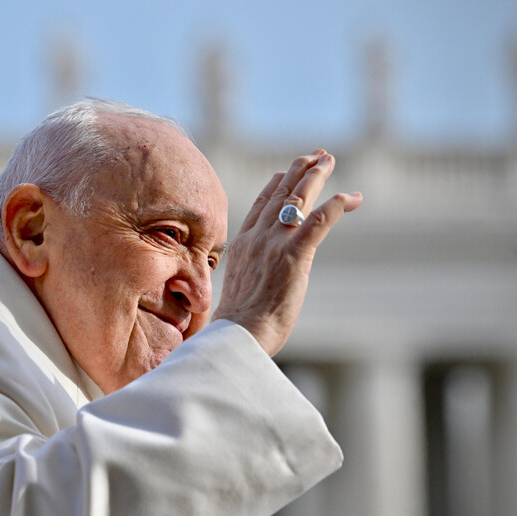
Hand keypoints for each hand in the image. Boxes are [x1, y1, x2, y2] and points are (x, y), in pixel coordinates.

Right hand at [212, 150, 361, 355]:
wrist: (239, 335)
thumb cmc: (239, 324)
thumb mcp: (240, 288)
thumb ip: (251, 272)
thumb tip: (259, 278)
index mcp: (242, 244)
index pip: (260, 204)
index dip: (276, 184)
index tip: (286, 170)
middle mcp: (257, 237)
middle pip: (280, 193)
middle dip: (299, 170)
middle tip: (317, 155)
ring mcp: (274, 244)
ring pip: (298, 199)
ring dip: (316, 176)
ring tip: (329, 160)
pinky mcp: (294, 255)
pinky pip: (319, 221)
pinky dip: (336, 205)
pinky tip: (351, 197)